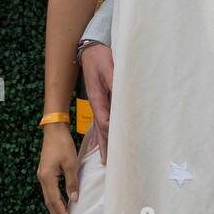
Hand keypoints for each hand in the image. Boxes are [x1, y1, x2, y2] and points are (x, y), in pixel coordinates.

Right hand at [37, 125, 80, 213]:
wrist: (54, 130)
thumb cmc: (63, 145)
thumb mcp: (71, 164)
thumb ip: (72, 182)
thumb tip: (74, 199)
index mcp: (47, 177)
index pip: (55, 200)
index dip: (62, 213)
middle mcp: (42, 178)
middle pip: (49, 202)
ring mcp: (42, 175)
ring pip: (48, 197)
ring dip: (55, 209)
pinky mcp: (45, 172)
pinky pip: (50, 190)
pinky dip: (55, 200)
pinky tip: (60, 204)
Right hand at [80, 42, 113, 162]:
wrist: (90, 50)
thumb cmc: (100, 58)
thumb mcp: (110, 68)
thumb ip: (115, 82)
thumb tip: (122, 96)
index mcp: (97, 98)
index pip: (104, 120)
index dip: (110, 134)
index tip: (118, 147)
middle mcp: (95, 104)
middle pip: (100, 130)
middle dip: (105, 146)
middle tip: (107, 164)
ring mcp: (96, 104)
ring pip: (100, 128)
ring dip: (103, 143)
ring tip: (104, 160)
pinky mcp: (100, 101)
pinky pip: (101, 121)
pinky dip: (103, 134)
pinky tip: (103, 142)